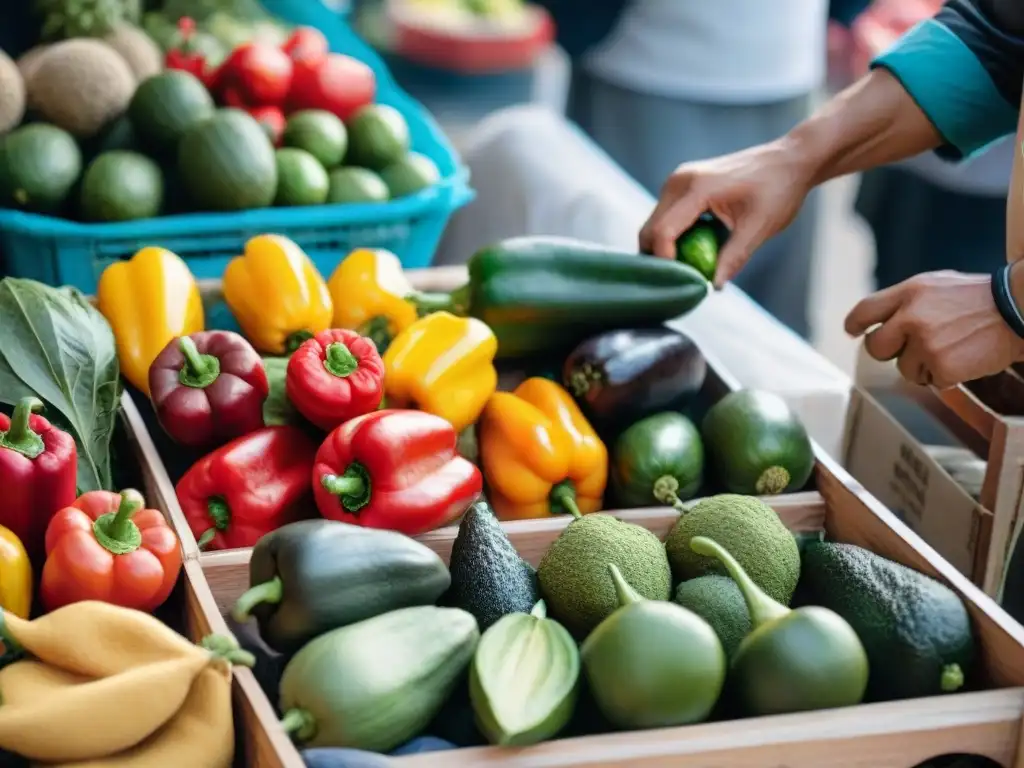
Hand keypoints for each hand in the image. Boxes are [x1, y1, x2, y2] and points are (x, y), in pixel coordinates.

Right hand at [639, 139, 815, 287]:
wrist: (788, 159)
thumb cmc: (779, 189)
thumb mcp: (760, 227)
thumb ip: (734, 257)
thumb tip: (715, 286)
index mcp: (697, 188)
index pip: (663, 231)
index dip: (665, 262)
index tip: (681, 282)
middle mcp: (679, 181)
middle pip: (650, 229)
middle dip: (659, 259)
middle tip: (681, 281)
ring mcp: (678, 180)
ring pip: (654, 224)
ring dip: (664, 249)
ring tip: (689, 268)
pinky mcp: (682, 184)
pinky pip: (665, 216)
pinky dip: (672, 237)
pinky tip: (693, 250)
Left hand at [845, 271, 1023, 388]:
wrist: (1018, 310)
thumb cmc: (979, 299)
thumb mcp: (937, 285)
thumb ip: (906, 301)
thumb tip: (878, 320)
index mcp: (910, 292)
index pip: (865, 310)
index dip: (855, 324)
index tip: (852, 332)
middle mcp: (912, 317)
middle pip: (874, 347)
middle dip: (888, 351)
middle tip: (909, 349)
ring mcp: (925, 343)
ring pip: (903, 368)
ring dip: (923, 365)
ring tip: (951, 348)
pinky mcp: (941, 366)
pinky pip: (929, 381)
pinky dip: (944, 377)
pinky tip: (962, 360)